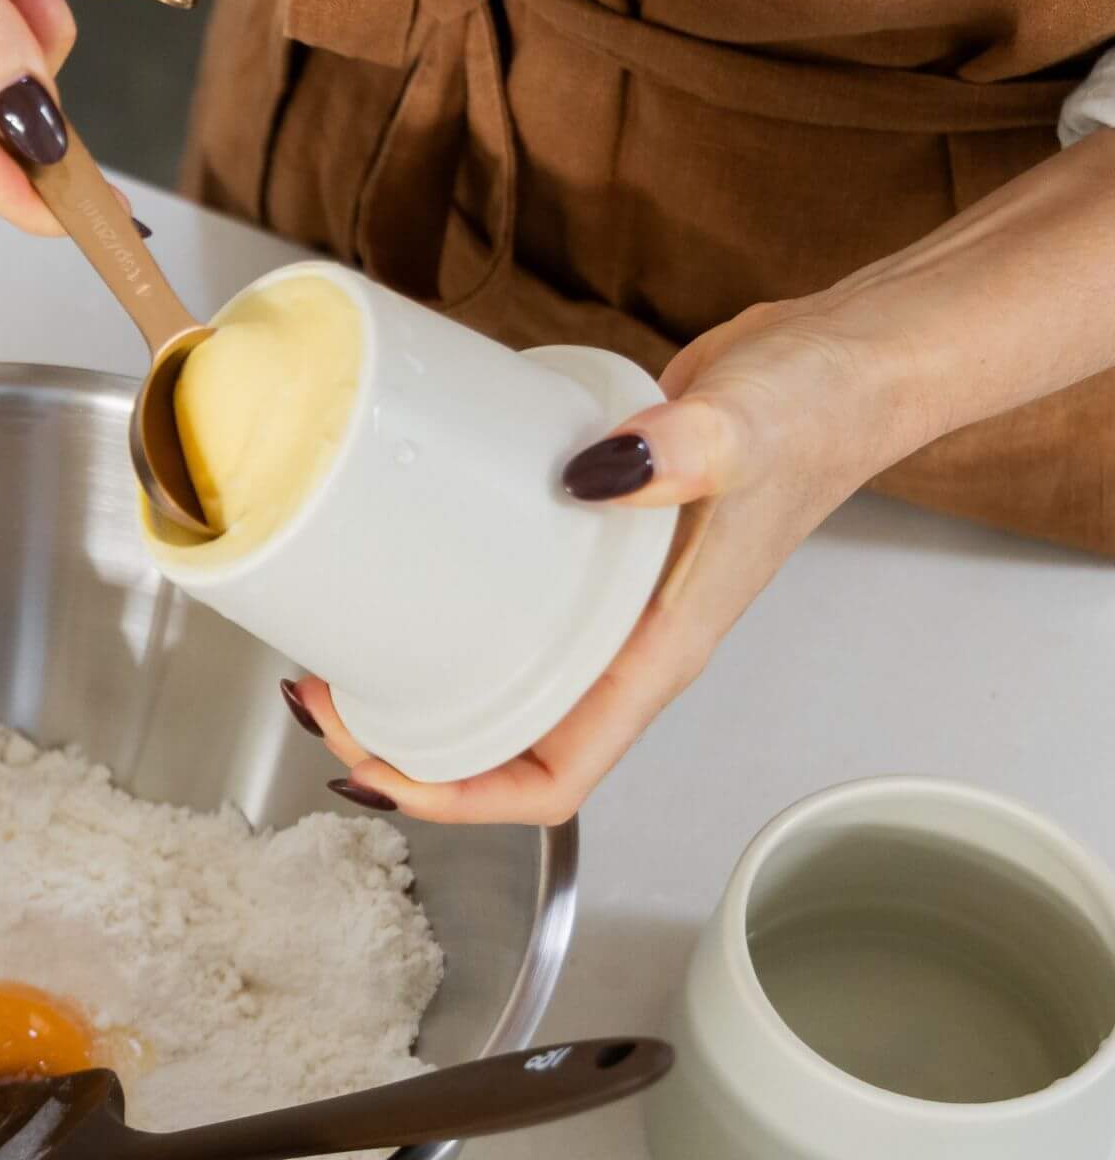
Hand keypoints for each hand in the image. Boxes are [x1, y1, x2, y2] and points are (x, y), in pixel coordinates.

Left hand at [289, 300, 909, 824]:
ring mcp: (603, 604)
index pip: (552, 780)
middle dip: (403, 744)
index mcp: (657, 656)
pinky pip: (503, 610)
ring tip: (331, 651)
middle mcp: (623, 647)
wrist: (842, 363)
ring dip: (411, 687)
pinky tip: (392, 575)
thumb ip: (681, 451)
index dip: (456, 796)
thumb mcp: (748, 430)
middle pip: (499, 745)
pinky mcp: (587, 548)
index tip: (374, 771)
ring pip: (494, 682)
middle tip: (318, 694)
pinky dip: (442, 611)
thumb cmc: (817, 413)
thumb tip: (590, 476)